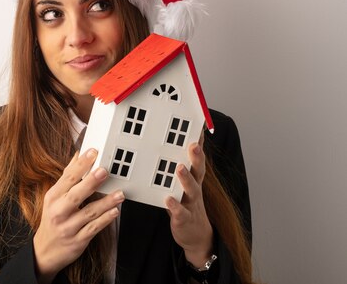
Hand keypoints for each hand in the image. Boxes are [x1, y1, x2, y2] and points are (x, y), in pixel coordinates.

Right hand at [33, 148, 124, 283]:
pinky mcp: (78, 240)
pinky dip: (105, 220)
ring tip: (119, 194)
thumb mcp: (54, 198)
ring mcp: (68, 227)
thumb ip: (67, 177)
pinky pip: (94, 228)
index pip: (67, 178)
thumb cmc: (52, 220)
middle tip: (104, 171)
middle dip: (91, 182)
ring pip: (89, 212)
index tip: (92, 152)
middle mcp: (59, 211)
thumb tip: (77, 156)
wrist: (44, 251)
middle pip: (76, 195)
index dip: (81, 164)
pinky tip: (114, 212)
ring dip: (106, 202)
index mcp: (53, 197)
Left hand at [165, 132, 213, 268]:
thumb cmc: (187, 206)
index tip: (198, 128)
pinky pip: (180, 212)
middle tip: (193, 144)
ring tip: (179, 167)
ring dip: (186, 178)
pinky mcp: (184, 219)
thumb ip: (178, 169)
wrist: (195, 236)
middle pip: (198, 171)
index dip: (199, 144)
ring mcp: (191, 204)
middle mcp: (194, 190)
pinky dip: (175, 206)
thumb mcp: (184, 186)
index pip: (197, 160)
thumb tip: (167, 149)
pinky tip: (168, 198)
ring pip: (191, 190)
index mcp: (193, 180)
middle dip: (196, 158)